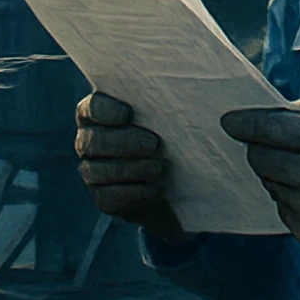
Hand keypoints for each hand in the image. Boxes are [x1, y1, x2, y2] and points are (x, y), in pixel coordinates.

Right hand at [75, 91, 187, 243]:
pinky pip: (110, 196)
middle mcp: (89, 141)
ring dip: (131, 168)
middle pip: (91, 141)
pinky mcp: (103, 197)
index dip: (104, 110)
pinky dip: (134, 191)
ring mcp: (92, 171)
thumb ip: (180, 104)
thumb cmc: (176, 135)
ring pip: (97, 171)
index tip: (128, 113)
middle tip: (154, 144)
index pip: (90, 107)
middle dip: (122, 143)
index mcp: (100, 113)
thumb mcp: (178, 116)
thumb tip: (210, 101)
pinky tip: (155, 188)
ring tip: (160, 167)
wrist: (178, 180)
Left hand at [220, 98, 299, 264]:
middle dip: (260, 149)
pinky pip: (281, 208)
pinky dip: (290, 198)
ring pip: (269, 183)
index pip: (269, 129)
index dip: (244, 124)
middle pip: (259, 158)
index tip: (228, 122)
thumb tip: (266, 112)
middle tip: (276, 147)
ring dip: (279, 174)